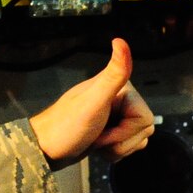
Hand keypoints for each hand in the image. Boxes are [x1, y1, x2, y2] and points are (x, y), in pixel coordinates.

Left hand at [28, 39, 156, 164]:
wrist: (46, 149)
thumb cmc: (66, 126)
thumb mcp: (93, 101)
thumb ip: (113, 74)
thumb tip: (120, 41)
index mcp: (120, 87)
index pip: (145, 119)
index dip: (126, 131)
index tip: (103, 127)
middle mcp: (120, 98)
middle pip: (143, 130)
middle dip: (120, 141)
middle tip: (98, 136)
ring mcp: (116, 115)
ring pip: (137, 139)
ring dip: (117, 147)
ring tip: (97, 141)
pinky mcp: (111, 130)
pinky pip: (128, 145)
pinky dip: (114, 151)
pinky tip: (98, 146)